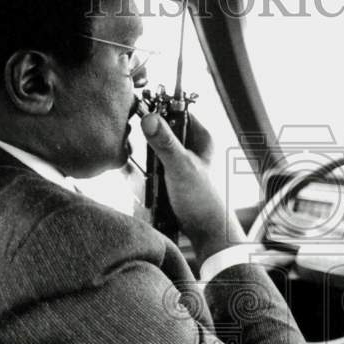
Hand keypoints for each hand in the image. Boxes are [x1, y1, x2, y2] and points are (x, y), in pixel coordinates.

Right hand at [140, 111, 245, 264]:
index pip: (176, 111)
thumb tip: (149, 118)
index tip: (139, 113)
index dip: (158, 110)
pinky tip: (141, 182)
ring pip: (153, 151)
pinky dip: (144, 174)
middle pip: (161, 131)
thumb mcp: (181, 167)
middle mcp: (191, 147)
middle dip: (147, 141)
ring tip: (140, 169)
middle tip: (137, 149)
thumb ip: (164, 143)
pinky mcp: (170, 178)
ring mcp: (180, 163)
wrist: (206, 232)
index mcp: (201, 137)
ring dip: (143, 160)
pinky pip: (151, 169)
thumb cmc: (202, 199)